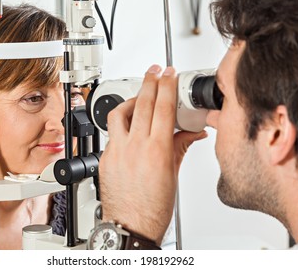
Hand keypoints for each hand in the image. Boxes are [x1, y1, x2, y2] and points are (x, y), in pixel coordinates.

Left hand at [99, 65, 206, 244]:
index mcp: (156, 150)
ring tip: (139, 94)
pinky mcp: (105, 158)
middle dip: (149, 82)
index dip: (166, 86)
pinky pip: (111, 132)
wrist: (131, 225)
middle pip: (141, 104)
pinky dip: (121, 123)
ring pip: (119, 113)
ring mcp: (117, 151)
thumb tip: (192, 133)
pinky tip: (128, 124)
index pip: (163, 107)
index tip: (168, 74)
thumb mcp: (173, 175)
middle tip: (154, 71)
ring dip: (130, 98)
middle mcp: (134, 147)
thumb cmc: (153, 209)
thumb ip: (180, 147)